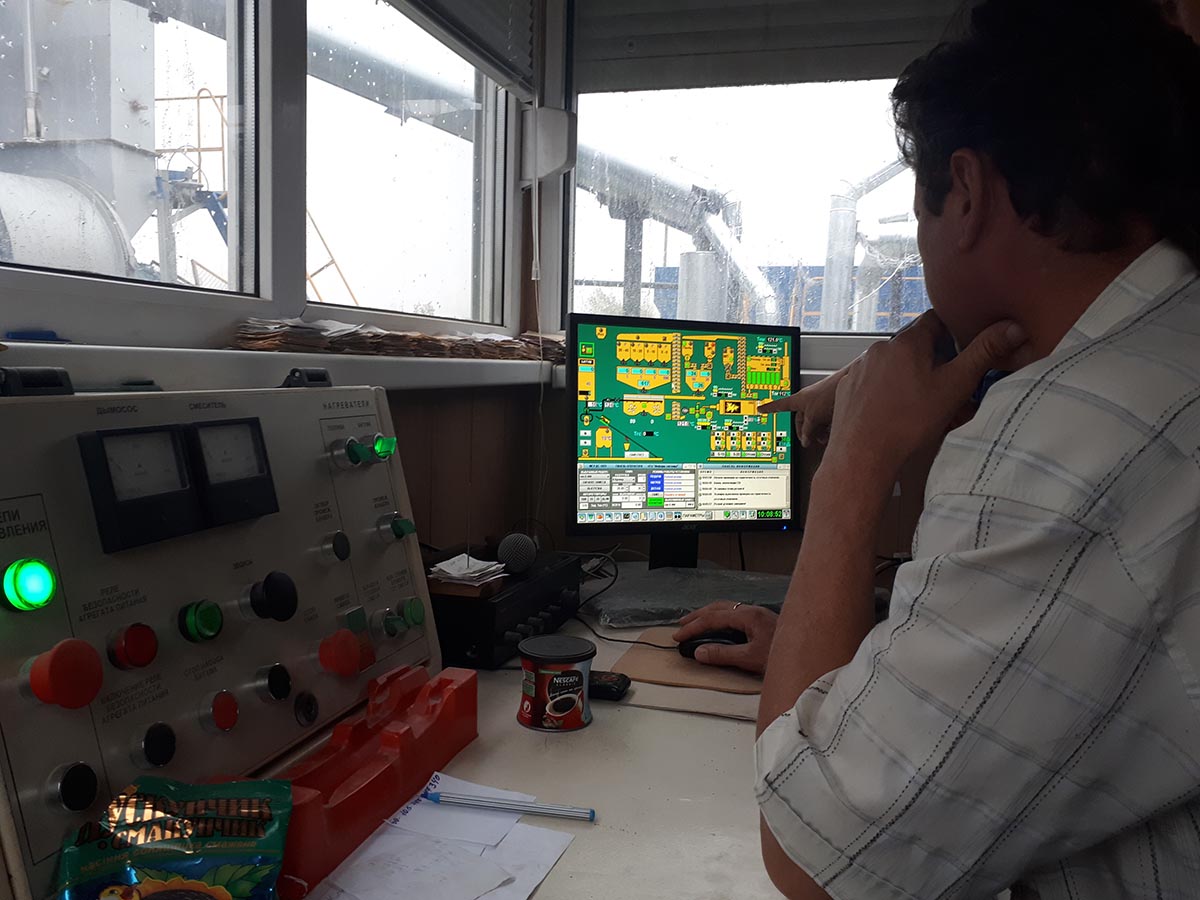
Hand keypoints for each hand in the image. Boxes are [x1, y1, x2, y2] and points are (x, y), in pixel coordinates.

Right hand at [672, 602, 778, 674]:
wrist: (812, 652)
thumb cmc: (784, 655)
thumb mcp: (750, 658)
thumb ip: (723, 654)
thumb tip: (699, 652)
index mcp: (748, 615)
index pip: (713, 618)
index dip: (693, 627)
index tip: (678, 637)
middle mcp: (752, 610)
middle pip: (718, 607)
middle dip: (697, 615)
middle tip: (681, 625)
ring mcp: (759, 614)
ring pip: (727, 608)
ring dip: (709, 615)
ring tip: (696, 623)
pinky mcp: (763, 621)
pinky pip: (735, 614)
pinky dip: (721, 618)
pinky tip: (721, 626)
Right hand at [759, 369, 845, 447]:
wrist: (850, 383)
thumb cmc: (830, 393)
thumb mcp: (813, 417)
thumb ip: (807, 430)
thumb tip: (805, 439)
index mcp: (798, 399)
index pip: (779, 405)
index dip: (769, 409)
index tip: (760, 409)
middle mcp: (808, 400)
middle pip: (801, 419)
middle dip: (805, 432)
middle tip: (807, 442)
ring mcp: (820, 402)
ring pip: (815, 421)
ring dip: (818, 432)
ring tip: (823, 439)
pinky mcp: (831, 405)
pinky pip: (825, 420)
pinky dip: (827, 428)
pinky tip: (832, 433)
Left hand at [823, 311, 1027, 489]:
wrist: (863, 455)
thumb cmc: (910, 421)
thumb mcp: (955, 386)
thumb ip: (983, 354)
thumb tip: (1012, 327)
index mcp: (907, 342)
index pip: (935, 320)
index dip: (952, 331)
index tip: (963, 348)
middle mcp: (879, 348)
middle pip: (912, 343)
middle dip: (930, 356)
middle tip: (945, 381)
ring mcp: (860, 368)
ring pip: (891, 363)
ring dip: (906, 373)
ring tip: (920, 400)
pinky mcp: (847, 388)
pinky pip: (872, 381)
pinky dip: (884, 389)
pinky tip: (894, 409)